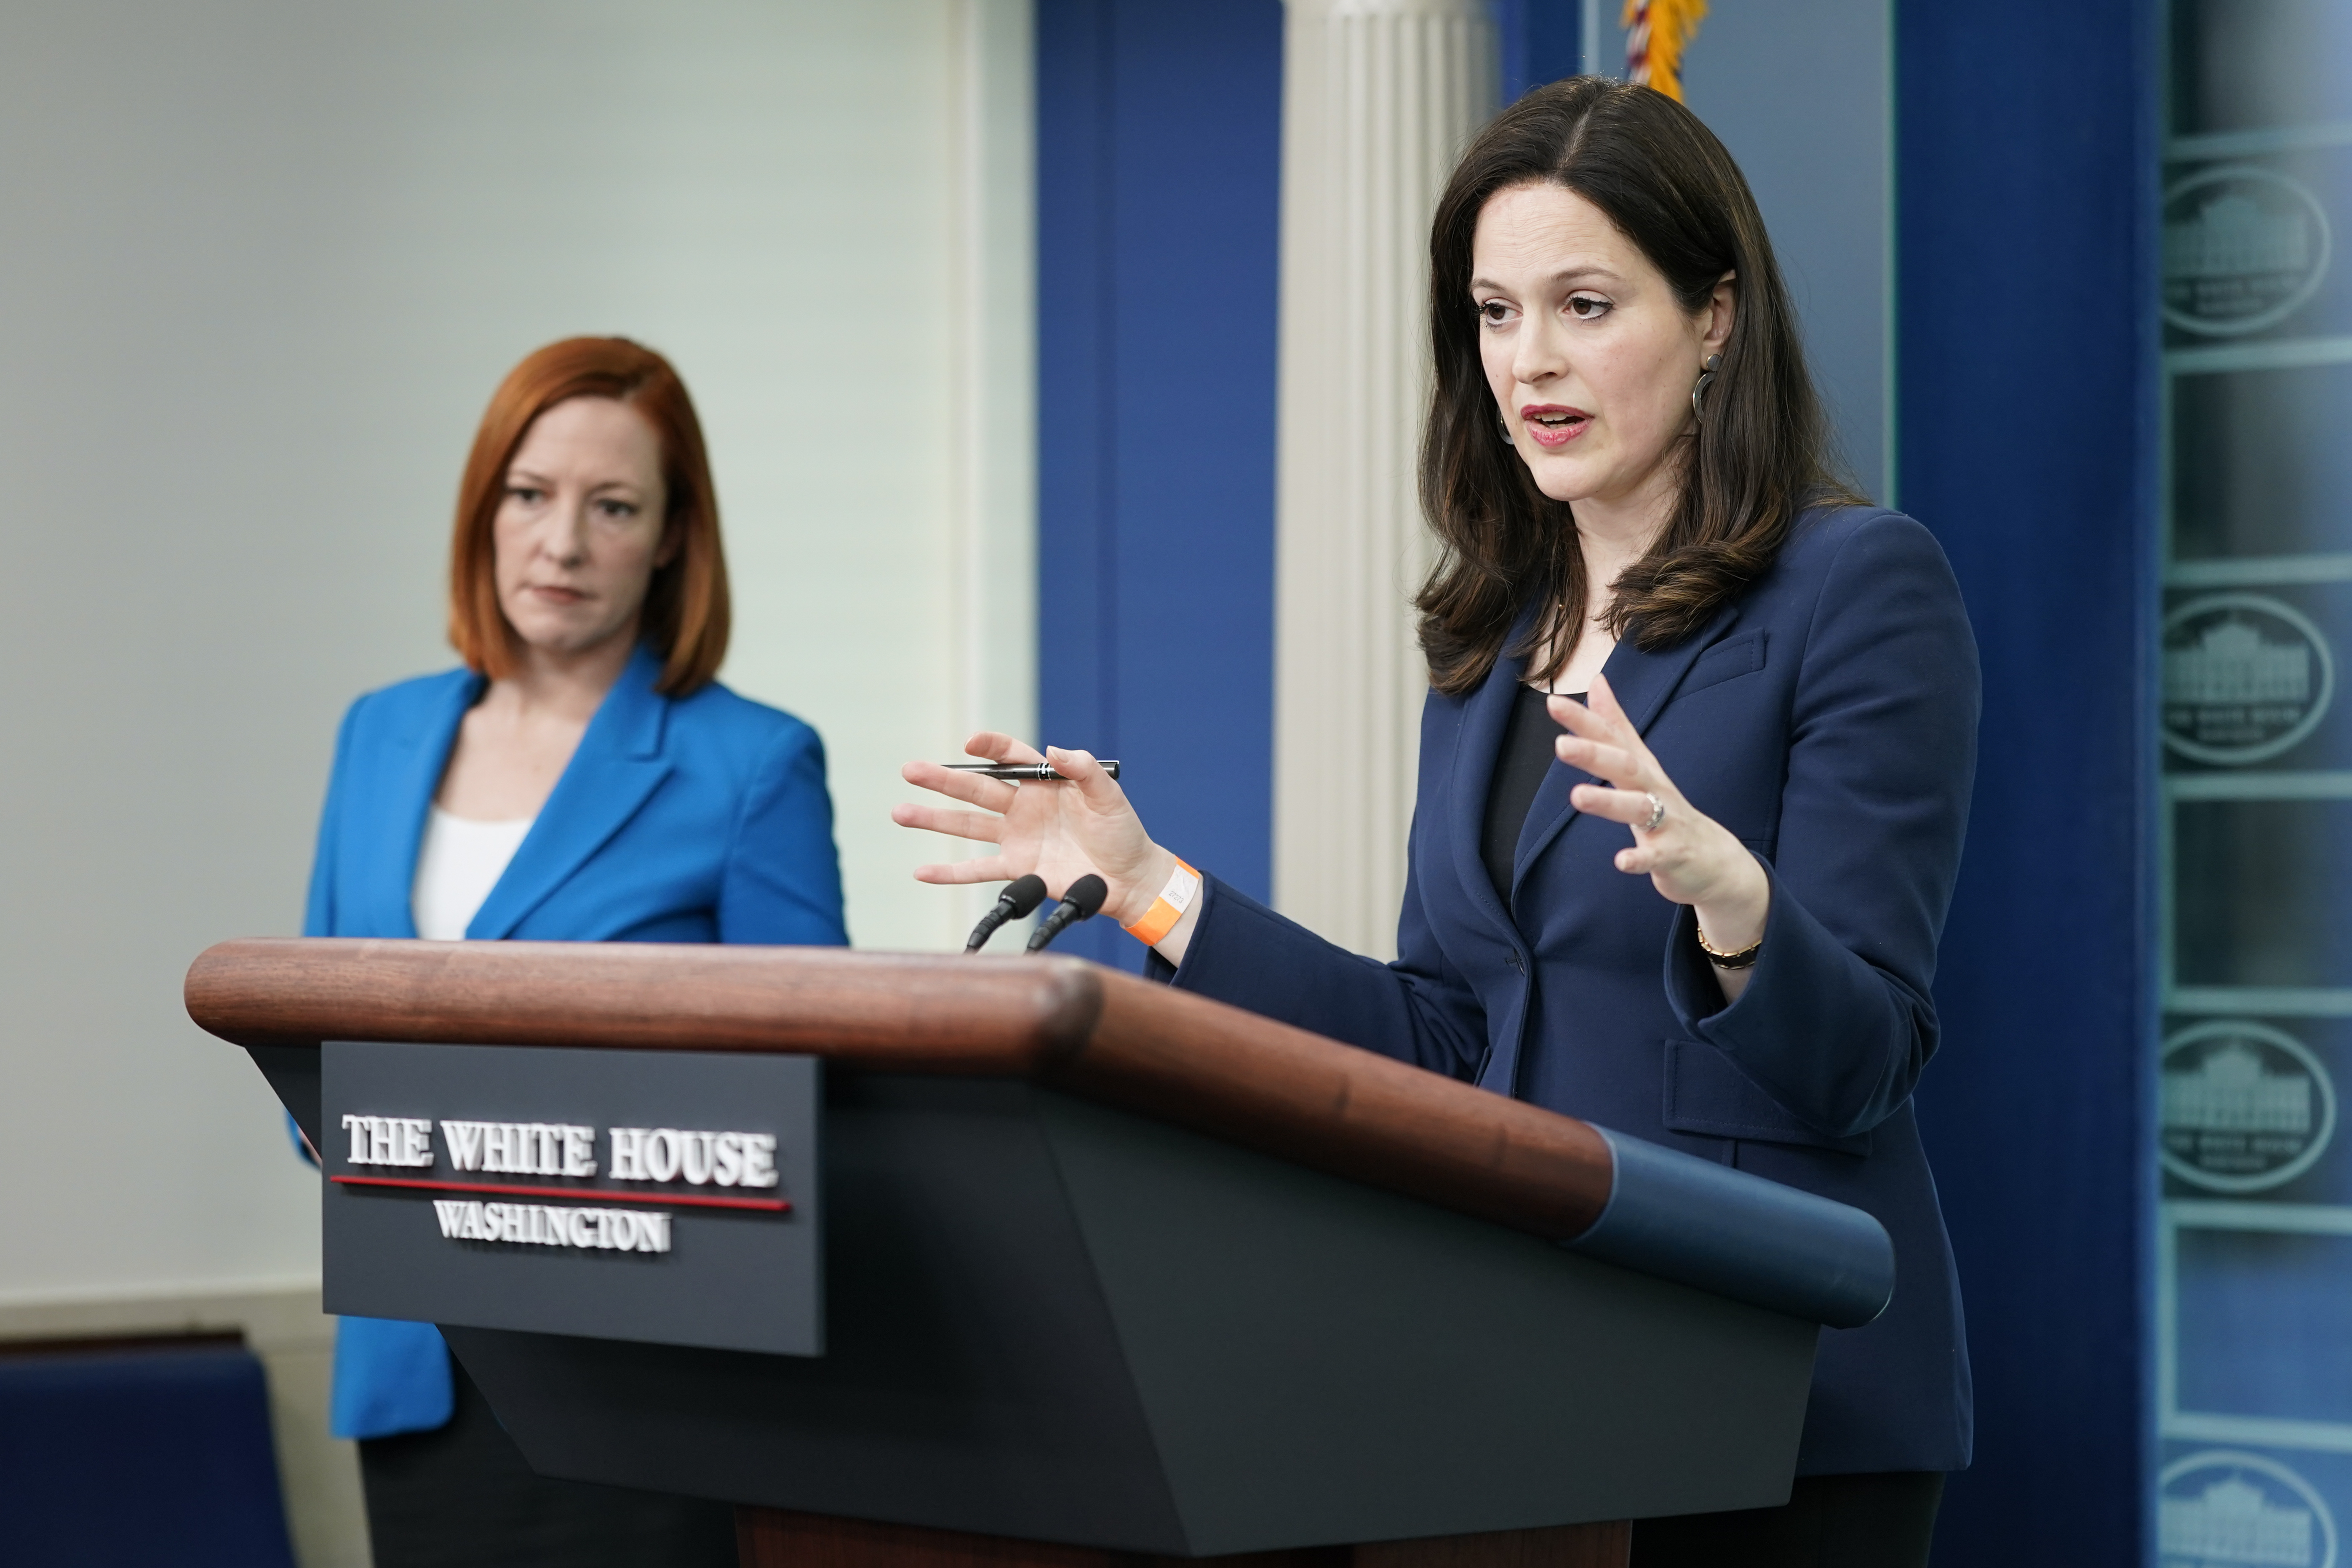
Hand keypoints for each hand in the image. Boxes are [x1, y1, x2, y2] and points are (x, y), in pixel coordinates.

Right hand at [894, 734, 1177, 929]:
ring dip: (933, 820)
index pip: (1010, 758)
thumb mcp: (1109, 796)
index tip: (970, 742)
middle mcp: (1024, 807)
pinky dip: (949, 872)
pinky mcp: (1017, 869)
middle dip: (942, 780)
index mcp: (1045, 782)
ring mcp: (1016, 838)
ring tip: (900, 812)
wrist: (1129, 878)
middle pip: (976, 789)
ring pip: (967, 826)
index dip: (990, 747)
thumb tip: (1055, 750)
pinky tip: (922, 871)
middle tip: (910, 770)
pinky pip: (977, 870)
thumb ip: (1084, 770)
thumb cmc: (1122, 831)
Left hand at [1551, 673, 1770, 962]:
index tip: (1553, 702)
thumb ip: (1616, 725)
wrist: (1713, 859)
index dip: (1584, 720)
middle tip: (1561, 744)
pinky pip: (1656, 857)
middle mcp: (1654, 789)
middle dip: (1594, 754)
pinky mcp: (1673, 855)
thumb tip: (1596, 682)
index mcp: (1640, 768)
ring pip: (1639, 808)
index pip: (1611, 738)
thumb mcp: (1640, 764)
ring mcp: (1666, 822)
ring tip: (1577, 796)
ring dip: (1609, 802)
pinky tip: (1621, 861)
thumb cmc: (1667, 807)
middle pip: (1625, 766)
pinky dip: (1640, 858)